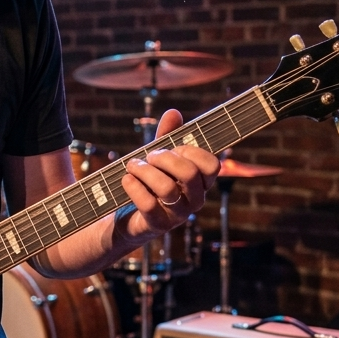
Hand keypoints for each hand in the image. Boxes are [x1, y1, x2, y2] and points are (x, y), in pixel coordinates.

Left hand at [120, 109, 219, 238]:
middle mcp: (195, 200)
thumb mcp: (158, 157)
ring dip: (144, 171)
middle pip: (189, 174)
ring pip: (167, 189)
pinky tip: (126, 179)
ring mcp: (178, 215)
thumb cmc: (149, 182)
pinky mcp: (158, 225)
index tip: (173, 147)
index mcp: (201, 182)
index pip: (212, 165)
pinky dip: (134, 186)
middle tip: (149, 156)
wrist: (128, 215)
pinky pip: (148, 204)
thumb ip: (166, 136)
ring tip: (132, 166)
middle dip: (165, 158)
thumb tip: (173, 112)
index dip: (192, 151)